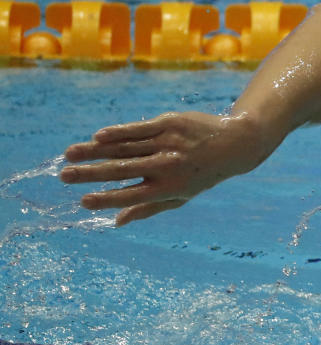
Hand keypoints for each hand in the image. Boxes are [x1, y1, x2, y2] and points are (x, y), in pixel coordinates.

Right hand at [61, 111, 267, 225]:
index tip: (83, 201)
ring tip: (69, 155)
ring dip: (94, 151)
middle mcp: (167, 166)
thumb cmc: (202, 174)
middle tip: (63, 177)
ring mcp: (167, 142)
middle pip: (122, 170)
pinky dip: (117, 133)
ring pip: (125, 148)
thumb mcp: (181, 196)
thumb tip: (116, 222)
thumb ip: (148, 208)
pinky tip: (97, 137)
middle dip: (90, 174)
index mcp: (169, 188)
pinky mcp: (169, 122)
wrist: (234, 143)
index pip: (132, 196)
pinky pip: (138, 129)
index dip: (107, 200)